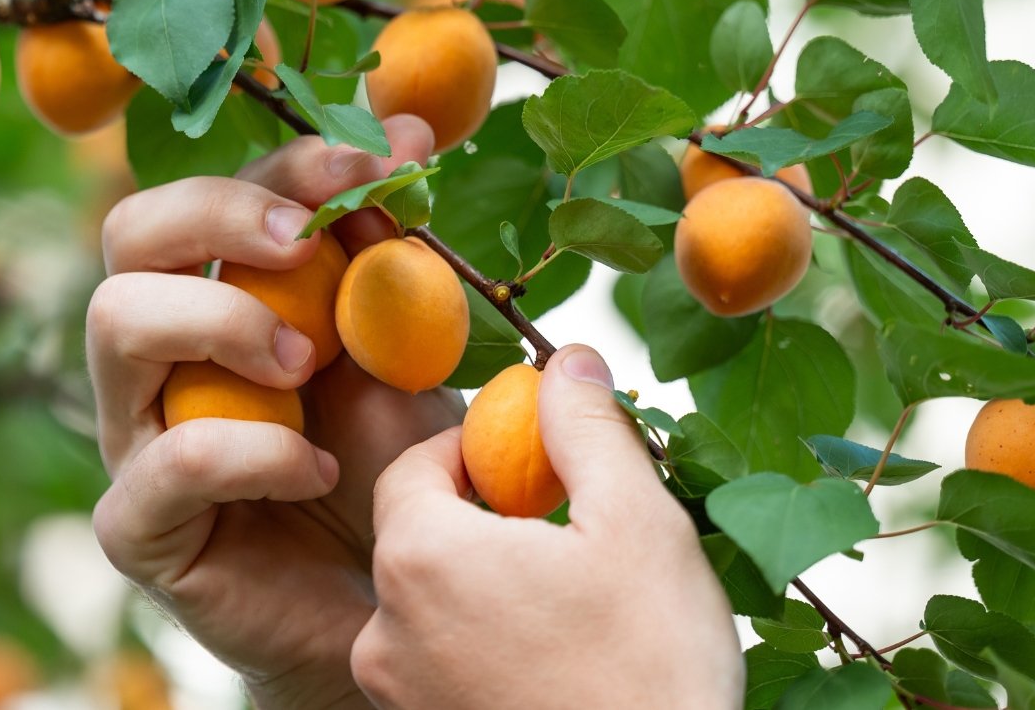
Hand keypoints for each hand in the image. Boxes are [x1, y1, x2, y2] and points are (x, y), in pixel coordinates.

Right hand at [88, 117, 462, 709]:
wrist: (384, 604)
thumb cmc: (385, 470)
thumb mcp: (400, 351)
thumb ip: (388, 260)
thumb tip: (404, 132)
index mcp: (215, 296)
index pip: (218, 196)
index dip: (294, 164)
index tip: (386, 158)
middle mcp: (159, 356)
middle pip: (130, 232)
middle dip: (219, 212)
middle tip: (305, 243)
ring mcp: (137, 437)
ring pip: (116, 323)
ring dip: (222, 319)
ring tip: (306, 361)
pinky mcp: (140, 525)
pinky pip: (168, 462)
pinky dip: (254, 450)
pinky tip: (316, 469)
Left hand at [351, 345, 742, 709]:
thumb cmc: (649, 669)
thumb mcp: (634, 522)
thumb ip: (586, 427)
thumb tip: (567, 359)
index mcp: (421, 558)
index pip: (417, 467)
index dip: (474, 451)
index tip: (533, 463)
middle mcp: (385, 629)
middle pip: (419, 535)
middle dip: (483, 517)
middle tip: (561, 529)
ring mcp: (397, 693)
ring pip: (429, 604)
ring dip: (484, 583)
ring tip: (566, 598)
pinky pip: (438, 663)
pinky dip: (481, 643)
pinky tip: (551, 655)